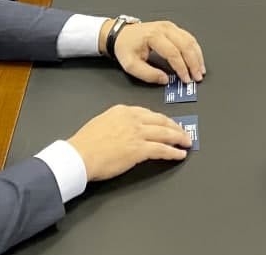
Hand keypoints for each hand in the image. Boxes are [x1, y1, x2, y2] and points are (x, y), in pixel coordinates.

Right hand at [67, 105, 190, 181]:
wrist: (79, 155)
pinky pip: (162, 149)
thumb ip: (117, 122)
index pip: (149, 113)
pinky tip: (180, 154)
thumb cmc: (85, 144)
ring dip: (179, 138)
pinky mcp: (139, 149)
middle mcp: (133, 119)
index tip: (168, 124)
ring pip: (165, 134)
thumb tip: (126, 129)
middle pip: (161, 121)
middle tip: (183, 132)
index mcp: (123, 110)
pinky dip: (173, 152)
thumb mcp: (102, 122)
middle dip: (175, 127)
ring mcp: (137, 133)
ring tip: (186, 142)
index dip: (162, 120)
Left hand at [110, 20, 205, 83]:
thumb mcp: (131, 65)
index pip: (173, 53)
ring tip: (200, 70)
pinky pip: (188, 37)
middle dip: (193, 63)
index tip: (186, 79)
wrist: (121, 34)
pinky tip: (197, 59)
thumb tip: (165, 80)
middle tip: (197, 76)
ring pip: (190, 40)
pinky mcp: (172, 28)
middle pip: (185, 45)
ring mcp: (169, 26)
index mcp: (153, 36)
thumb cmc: (125, 47)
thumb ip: (148, 74)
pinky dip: (194, 49)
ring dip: (197, 56)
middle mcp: (164, 28)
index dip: (181, 68)